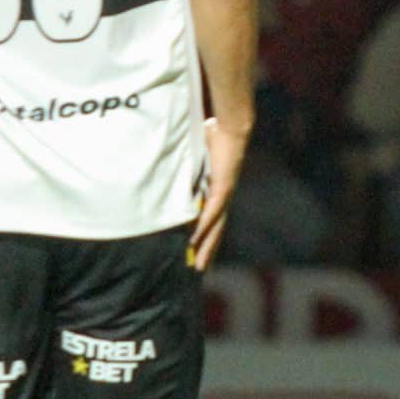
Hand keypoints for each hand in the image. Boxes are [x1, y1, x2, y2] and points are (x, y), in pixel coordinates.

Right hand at [190, 116, 250, 269]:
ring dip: (206, 247)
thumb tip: (168, 160)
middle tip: (200, 270)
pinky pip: (211, 213)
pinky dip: (202, 228)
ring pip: (215, 227)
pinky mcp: (222, 188)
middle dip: (208, 251)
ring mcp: (224, 194)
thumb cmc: (215, 137)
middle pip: (216, 230)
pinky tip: (194, 241)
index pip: (212, 219)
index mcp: (218, 191)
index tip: (198, 251)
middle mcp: (223, 197)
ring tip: (198, 265)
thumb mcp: (196, 154)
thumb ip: (186, 163)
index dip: (207, 236)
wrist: (231, 128)